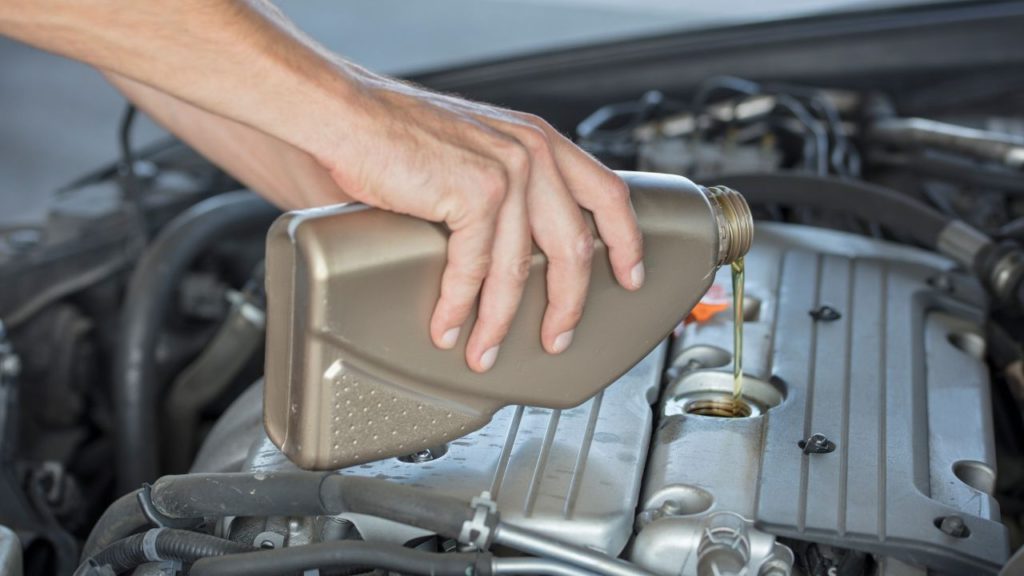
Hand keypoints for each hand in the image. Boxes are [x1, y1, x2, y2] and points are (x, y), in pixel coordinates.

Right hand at [319, 77, 644, 371]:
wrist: (343, 112)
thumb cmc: (393, 135)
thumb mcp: (470, 154)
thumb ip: (502, 193)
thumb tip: (511, 248)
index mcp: (537, 140)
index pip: (607, 193)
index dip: (626, 241)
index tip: (630, 275)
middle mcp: (532, 151)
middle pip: (575, 245)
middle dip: (568, 304)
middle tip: (556, 337)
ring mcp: (507, 170)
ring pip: (521, 269)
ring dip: (500, 320)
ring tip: (484, 351)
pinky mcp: (474, 191)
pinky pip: (474, 269)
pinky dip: (458, 306)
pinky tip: (448, 326)